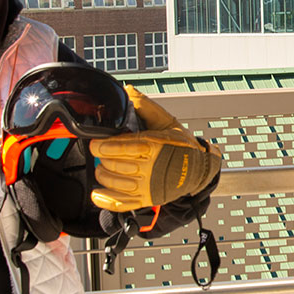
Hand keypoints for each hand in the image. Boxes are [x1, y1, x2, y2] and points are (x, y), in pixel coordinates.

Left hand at [88, 90, 221, 209]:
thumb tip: (128, 90)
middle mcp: (151, 167)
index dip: (101, 145)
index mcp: (154, 146)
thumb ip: (145, 106)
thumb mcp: (166, 122)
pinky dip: (106, 199)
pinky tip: (97, 193)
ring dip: (103, 174)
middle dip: (102, 158)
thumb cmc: (181, 145)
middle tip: (101, 153)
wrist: (199, 170)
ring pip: (115, 182)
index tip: (95, 143)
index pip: (119, 146)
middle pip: (114, 164)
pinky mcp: (147, 199)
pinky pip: (121, 203)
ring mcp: (148, 186)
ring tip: (102, 168)